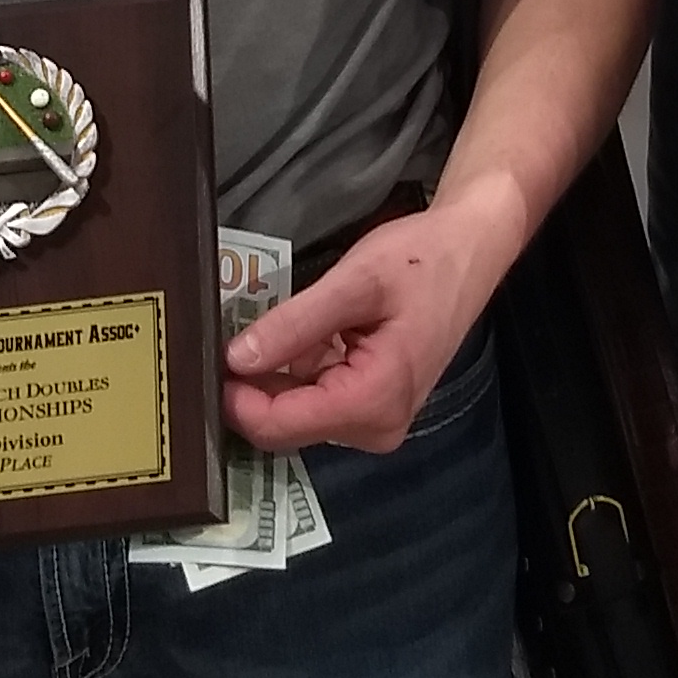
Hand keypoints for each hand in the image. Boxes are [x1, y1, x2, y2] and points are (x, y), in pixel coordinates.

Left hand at [222, 199, 502, 454]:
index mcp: (374, 401)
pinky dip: (299, 369)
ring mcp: (376, 421)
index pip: (280, 426)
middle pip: (285, 426)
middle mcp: (375, 427)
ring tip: (269, 326)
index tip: (207, 358)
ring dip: (275, 376)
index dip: (236, 399)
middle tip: (228, 336)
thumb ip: (294, 324)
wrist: (470, 250)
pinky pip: (316, 399)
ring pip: (296, 413)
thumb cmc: (421, 260)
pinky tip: (305, 332)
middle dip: (252, 387)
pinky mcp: (372, 407)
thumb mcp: (354, 282)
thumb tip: (236, 360)